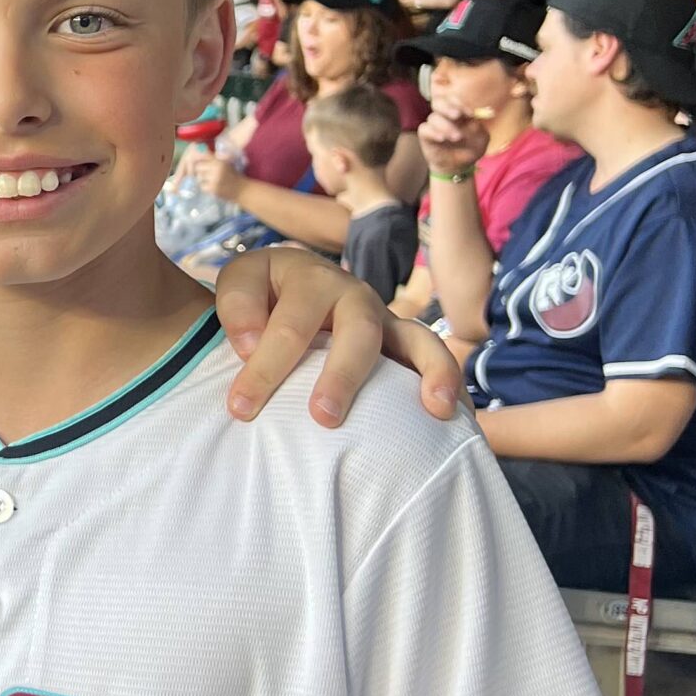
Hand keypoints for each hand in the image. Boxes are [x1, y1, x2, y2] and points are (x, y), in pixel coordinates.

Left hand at [183, 149, 241, 204]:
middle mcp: (216, 168)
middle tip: (206, 174)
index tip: (201, 164)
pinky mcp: (213, 188)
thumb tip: (199, 150)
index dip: (200, 160)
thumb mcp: (225, 163)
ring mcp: (214, 179)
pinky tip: (213, 187)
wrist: (241, 189)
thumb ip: (213, 158)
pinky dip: (205, 187)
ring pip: (199, 177)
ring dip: (203, 180)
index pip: (202, 156)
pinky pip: (202, 186)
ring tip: (211, 181)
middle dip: (201, 171)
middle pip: (198, 167)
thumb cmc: (232, 175)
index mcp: (219, 161)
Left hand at [213, 250, 462, 427]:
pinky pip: (436, 360)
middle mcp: (353, 294)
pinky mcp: (403, 343)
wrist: (286, 281)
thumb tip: (251, 344)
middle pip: (358, 332)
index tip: (240, 407)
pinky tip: (457, 416)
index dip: (264, 367)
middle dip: (343, 376)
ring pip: (415, 340)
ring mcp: (384, 318)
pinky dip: (450, 384)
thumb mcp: (240, 284)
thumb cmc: (260, 294)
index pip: (289, 325)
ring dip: (428, 372)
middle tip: (324, 418)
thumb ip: (238, 308)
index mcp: (308, 277)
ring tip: (435, 409)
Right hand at [419, 102, 491, 177]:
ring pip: (433, 118)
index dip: (460, 104)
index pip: (454, 101)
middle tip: (457, 115)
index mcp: (457, 112)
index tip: (470, 115)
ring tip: (457, 137)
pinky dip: (433, 132)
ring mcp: (433, 125)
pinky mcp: (425, 135)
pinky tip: (442, 138)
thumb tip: (472, 119)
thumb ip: (478, 127)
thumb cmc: (471, 149)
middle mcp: (443, 116)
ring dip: (446, 126)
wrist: (459, 166)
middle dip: (447, 107)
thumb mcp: (481, 139)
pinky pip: (424, 129)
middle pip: (438, 103)